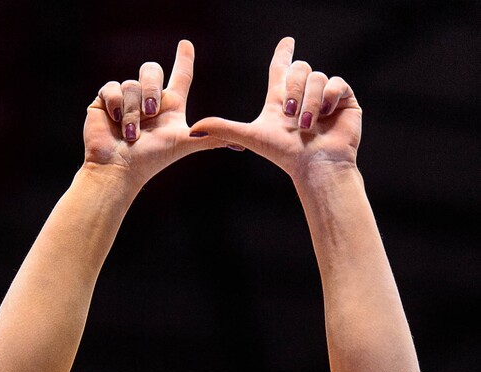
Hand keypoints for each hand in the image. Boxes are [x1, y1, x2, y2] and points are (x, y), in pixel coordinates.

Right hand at [83, 39, 222, 186]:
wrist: (120, 169)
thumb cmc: (151, 160)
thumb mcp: (184, 144)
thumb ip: (209, 138)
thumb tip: (240, 145)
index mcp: (169, 107)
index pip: (180, 76)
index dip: (184, 59)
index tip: (187, 44)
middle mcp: (148, 101)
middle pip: (151, 69)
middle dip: (151, 89)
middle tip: (150, 112)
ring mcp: (126, 100)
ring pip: (131, 83)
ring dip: (132, 111)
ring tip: (131, 133)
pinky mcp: (105, 102)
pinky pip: (112, 87)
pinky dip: (116, 104)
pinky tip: (115, 122)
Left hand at [188, 37, 361, 182]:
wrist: (314, 166)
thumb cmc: (285, 155)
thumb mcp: (250, 137)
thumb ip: (223, 128)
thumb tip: (192, 129)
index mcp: (282, 99)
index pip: (281, 68)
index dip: (282, 54)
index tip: (287, 40)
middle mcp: (303, 94)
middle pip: (299, 67)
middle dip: (293, 89)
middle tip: (291, 116)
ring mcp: (325, 97)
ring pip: (316, 75)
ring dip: (309, 101)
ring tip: (307, 125)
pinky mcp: (345, 100)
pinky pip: (336, 82)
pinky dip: (329, 99)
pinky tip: (326, 116)